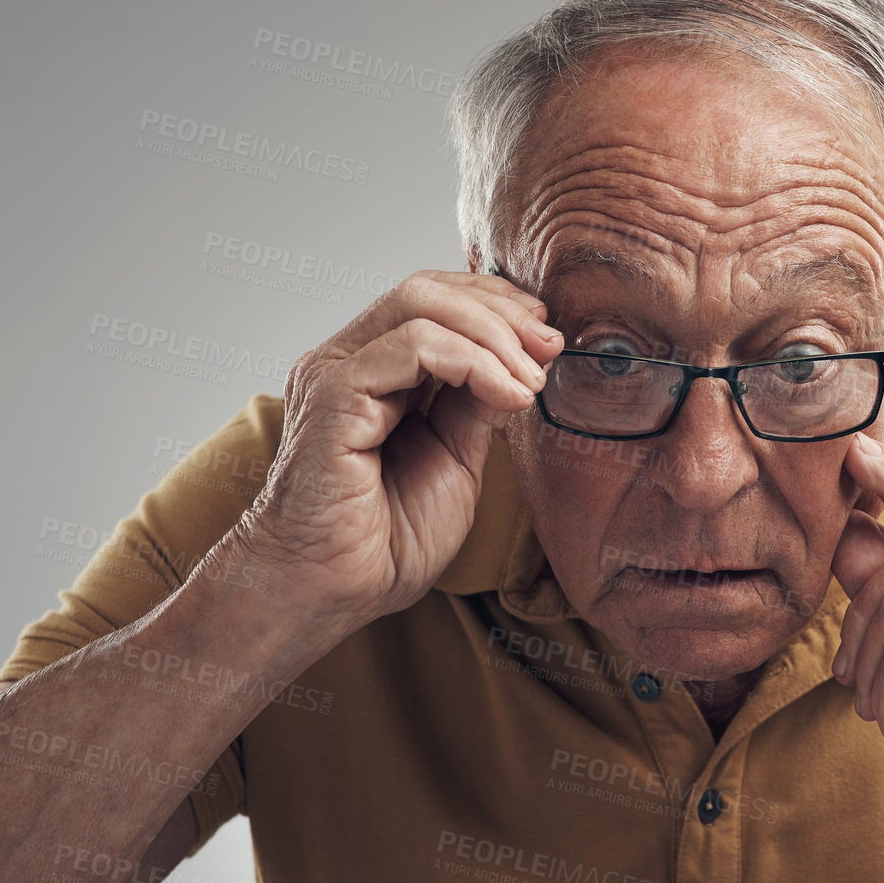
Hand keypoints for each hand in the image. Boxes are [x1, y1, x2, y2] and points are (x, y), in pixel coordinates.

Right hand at [232, 269, 563, 639]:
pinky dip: (472, 361)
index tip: (547, 339)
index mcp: (374, 373)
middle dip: (501, 310)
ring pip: (419, 303)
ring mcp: (336, 373)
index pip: (434, 304)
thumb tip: (522, 363)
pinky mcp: (333, 394)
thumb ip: (477, 408)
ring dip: (493, 334)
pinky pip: (411, 346)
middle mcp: (349, 361)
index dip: (497, 307)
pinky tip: (507, 394)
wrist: (333, 591)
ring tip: (531, 379)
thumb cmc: (384, 541)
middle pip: (427, 290)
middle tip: (550, 347)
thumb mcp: (455, 461)